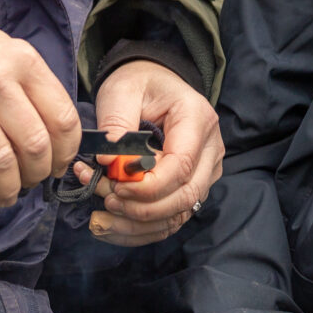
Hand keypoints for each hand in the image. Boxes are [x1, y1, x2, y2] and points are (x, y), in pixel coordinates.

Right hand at [0, 20, 80, 207]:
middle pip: (34, 146)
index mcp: (22, 62)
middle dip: (36, 175)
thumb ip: (33, 88)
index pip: (62, 119)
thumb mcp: (8, 53)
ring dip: (7, 190)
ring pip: (1, 165)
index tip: (57, 166)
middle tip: (28, 181)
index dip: (65, 153)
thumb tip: (57, 142)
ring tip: (4, 193)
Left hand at [84, 61, 224, 245]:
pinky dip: (141, 229)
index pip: (182, 165)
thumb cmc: (139, 84)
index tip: (116, 187)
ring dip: (139, 223)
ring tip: (102, 215)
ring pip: (181, 213)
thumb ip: (116, 123)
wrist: (153, 83)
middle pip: (187, 195)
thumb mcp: (122, 91)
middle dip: (144, 208)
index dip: (149, 185)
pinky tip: (111, 225)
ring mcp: (206, 171)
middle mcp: (210, 149)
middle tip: (108, 200)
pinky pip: (172, 219)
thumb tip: (108, 162)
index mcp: (197, 119)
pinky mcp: (194, 187)